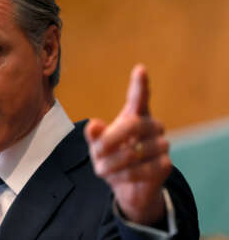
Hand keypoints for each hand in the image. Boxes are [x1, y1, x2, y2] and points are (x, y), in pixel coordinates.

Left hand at [85, 64, 171, 224]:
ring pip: (133, 152)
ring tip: (103, 168)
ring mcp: (161, 145)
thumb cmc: (112, 158)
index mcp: (134, 116)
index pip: (139, 97)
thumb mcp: (98, 146)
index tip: (140, 69)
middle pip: (132, 125)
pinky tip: (117, 176)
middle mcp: (151, 126)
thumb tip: (92, 125)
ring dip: (112, 163)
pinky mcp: (165, 165)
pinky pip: (140, 170)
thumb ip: (95, 136)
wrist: (128, 187)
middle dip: (110, 140)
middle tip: (95, 152)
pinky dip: (123, 176)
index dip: (139, 84)